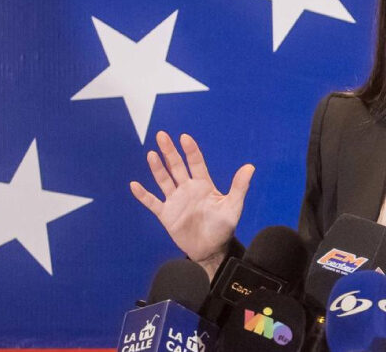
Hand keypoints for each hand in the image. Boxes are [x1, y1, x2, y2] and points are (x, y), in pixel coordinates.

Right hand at [129, 131, 253, 279]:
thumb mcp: (233, 206)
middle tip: (162, 135)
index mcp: (204, 184)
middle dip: (169, 151)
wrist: (211, 250)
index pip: (196, 163)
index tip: (184, 137)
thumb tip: (250, 166)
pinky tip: (134, 185)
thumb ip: (239, 186)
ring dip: (157, 168)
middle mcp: (188, 189)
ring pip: (164, 180)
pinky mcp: (166, 214)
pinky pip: (152, 202)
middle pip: (176, 166)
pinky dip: (143, 195)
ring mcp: (175, 200)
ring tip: (151, 154)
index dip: (190, 151)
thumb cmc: (224, 227)